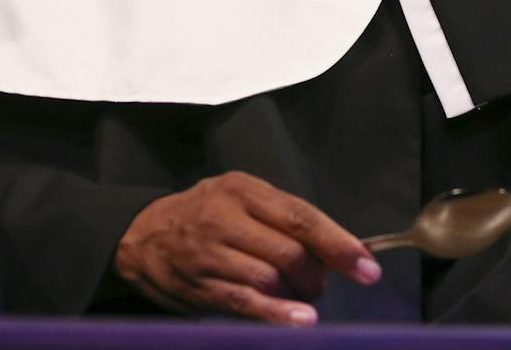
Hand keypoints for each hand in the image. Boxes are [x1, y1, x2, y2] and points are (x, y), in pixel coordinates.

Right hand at [115, 172, 380, 325]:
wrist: (142, 235)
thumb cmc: (204, 215)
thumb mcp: (239, 199)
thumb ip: (282, 218)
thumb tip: (340, 249)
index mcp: (242, 189)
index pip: (300, 216)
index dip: (338, 244)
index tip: (368, 267)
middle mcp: (225, 216)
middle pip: (289, 252)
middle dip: (316, 276)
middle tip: (317, 285)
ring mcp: (210, 252)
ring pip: (271, 279)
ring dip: (298, 297)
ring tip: (299, 299)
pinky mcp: (201, 285)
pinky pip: (246, 302)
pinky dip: (278, 315)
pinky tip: (300, 321)